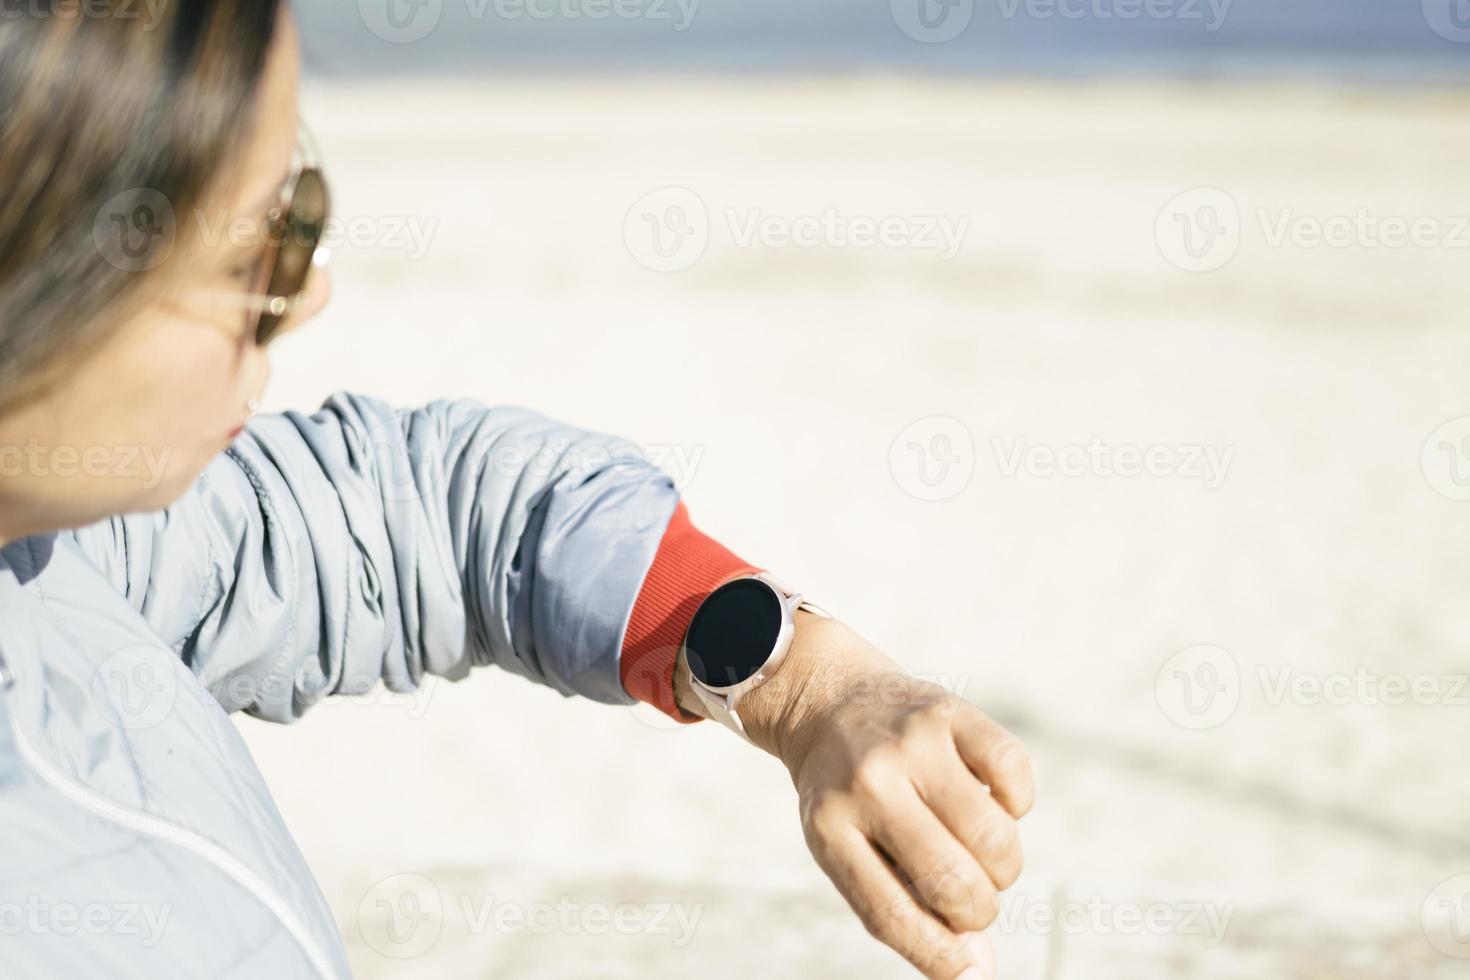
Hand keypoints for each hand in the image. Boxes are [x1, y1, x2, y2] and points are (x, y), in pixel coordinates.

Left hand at [689, 613, 1034, 978]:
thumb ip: (907, 908)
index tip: (970, 973)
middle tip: (973, 896)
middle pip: (953, 881)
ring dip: (1003, 864)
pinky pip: (1015, 774)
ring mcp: (910, 743)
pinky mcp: (948, 710)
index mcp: (829, 829)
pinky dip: (1017, 802)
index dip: (940, 957)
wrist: (829, 700)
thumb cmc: (850, 798)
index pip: (892, 916)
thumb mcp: (851, 848)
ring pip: (993, 835)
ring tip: (981, 851)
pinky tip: (989, 798)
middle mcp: (867, 783)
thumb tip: (978, 969)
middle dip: (979, 908)